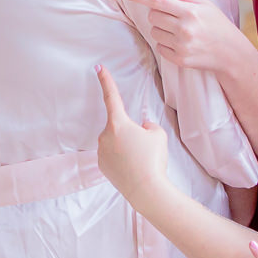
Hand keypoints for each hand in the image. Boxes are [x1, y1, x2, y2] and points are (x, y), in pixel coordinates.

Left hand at [95, 65, 170, 198]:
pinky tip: (132, 168)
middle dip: (131, 132)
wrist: (146, 190)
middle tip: (145, 148)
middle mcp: (105, 135)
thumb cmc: (153, 159)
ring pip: (117, 142)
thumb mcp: (158, 135)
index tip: (98, 67)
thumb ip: (148, 125)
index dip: (106, 81)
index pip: (112, 97)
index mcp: (118, 123)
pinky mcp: (101, 165)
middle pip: (119, 126)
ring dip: (127, 146)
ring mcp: (101, 151)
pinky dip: (122, 159)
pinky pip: (113, 155)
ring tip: (140, 160)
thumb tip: (141, 128)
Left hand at [118, 0, 252, 74]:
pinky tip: (181, 43)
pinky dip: (165, 43)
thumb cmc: (216, 23)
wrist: (230, 53)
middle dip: (158, 14)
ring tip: (180, 31)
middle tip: (174, 16)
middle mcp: (184, 29)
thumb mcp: (204, 3)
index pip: (156, 0)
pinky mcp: (179, 59)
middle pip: (152, 16)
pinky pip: (159, 47)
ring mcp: (181, 46)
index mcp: (189, 11)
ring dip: (161, 29)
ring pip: (153, 32)